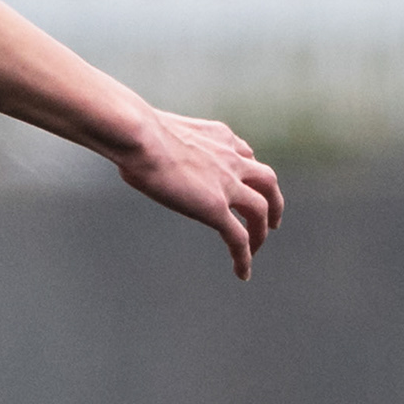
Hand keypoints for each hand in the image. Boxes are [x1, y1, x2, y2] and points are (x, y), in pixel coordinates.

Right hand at [116, 109, 284, 277]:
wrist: (140, 136)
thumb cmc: (134, 131)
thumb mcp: (154, 130)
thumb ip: (156, 140)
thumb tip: (130, 144)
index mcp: (217, 136)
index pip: (244, 152)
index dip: (247, 170)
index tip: (242, 181)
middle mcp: (230, 157)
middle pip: (266, 180)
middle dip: (273, 200)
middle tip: (271, 219)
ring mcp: (227, 183)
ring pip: (261, 210)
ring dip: (262, 230)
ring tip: (257, 248)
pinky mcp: (215, 208)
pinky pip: (239, 238)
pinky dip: (244, 257)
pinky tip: (242, 273)